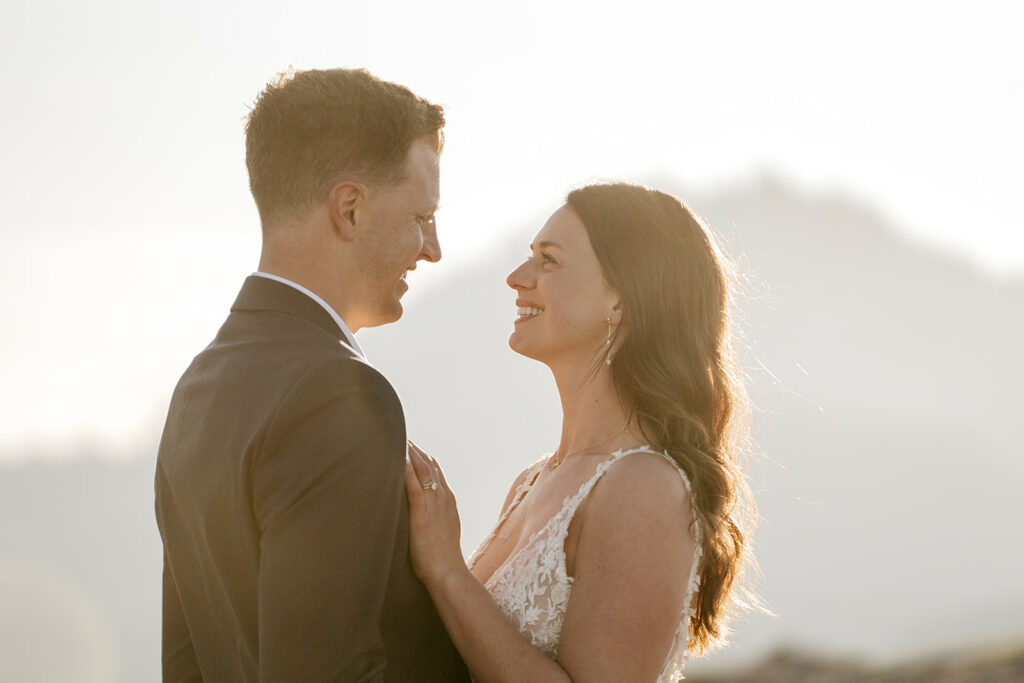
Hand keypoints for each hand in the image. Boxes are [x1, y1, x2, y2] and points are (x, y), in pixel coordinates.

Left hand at [404, 440, 465, 587]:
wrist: (447, 571)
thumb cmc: (442, 557)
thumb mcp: (442, 531)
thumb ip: (436, 518)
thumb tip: (425, 513)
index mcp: (447, 502)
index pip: (436, 473)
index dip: (426, 459)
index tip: (415, 447)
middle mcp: (442, 499)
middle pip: (429, 467)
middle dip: (417, 452)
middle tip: (405, 437)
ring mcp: (433, 506)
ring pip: (423, 473)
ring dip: (412, 455)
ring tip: (401, 441)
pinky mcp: (422, 515)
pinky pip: (414, 488)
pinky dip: (407, 472)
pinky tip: (399, 460)